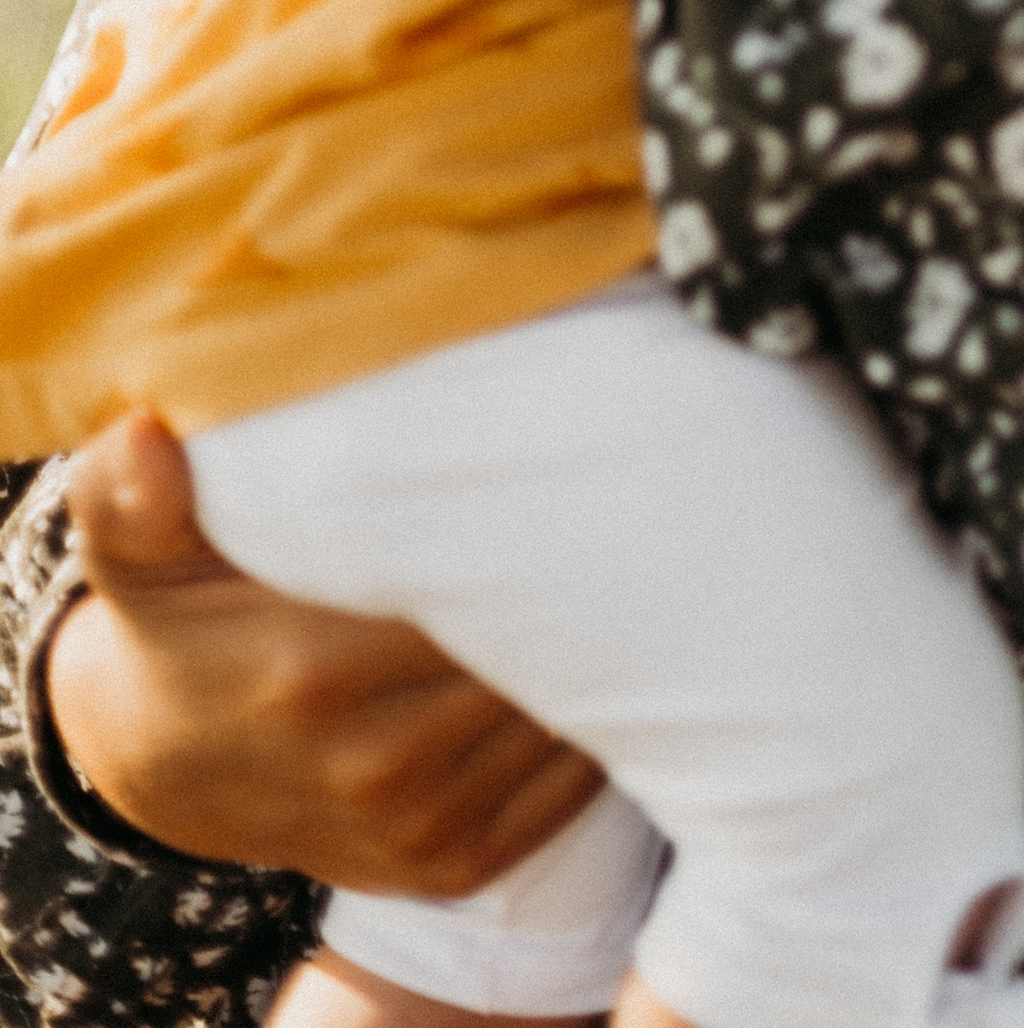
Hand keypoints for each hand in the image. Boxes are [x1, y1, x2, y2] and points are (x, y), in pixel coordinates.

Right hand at [48, 413, 600, 894]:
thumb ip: (131, 496)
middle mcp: (376, 763)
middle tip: (614, 495)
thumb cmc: (177, 625)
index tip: (563, 457)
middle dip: (580, 573)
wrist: (172, 765)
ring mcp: (420, 827)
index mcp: (313, 668)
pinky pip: (568, 785)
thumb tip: (142, 437)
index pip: (474, 577)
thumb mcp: (138, 553)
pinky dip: (595, 722)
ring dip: (598, 645)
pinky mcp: (456, 865)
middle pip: (534, 646)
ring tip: (615, 560)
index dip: (528, 517)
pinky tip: (593, 655)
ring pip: (563, 713)